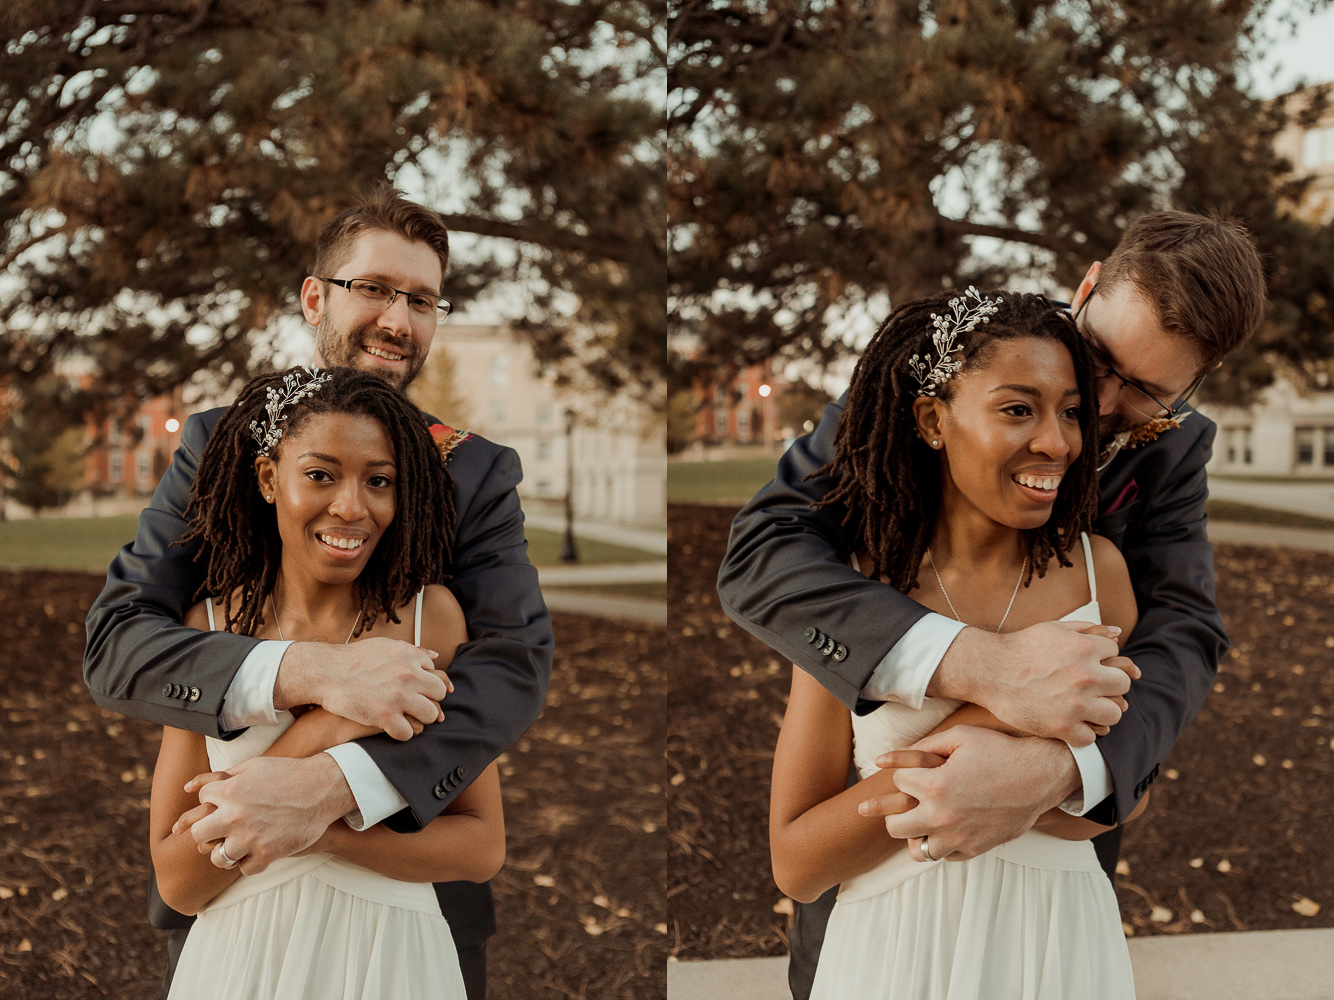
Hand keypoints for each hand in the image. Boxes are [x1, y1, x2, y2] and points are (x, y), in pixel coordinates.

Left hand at [176, 755, 354, 874]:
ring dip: (226, 852)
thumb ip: (223, 775)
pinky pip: (245, 868)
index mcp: (230, 790)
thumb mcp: (255, 765)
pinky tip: (258, 851)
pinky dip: (250, 862)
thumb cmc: (289, 773)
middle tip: (220, 830)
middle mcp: (235, 815)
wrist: (323, 788)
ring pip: (218, 857)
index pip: (202, 799)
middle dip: (207, 831)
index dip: (212, 800)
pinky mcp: (268, 854)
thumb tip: (189, 786)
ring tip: (238, 844)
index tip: (224, 802)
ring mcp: (250, 837)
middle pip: (200, 833)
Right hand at [275, 639, 451, 740]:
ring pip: (430, 714)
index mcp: (410, 656)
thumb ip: (412, 651)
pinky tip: (393, 728)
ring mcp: (398, 695)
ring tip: (407, 718)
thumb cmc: (353, 659)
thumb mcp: (385, 646)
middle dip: (430, 700)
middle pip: (440, 693)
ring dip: (420, 718)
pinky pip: (409, 732)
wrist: (326, 671)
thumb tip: (435, 657)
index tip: (418, 692)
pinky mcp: (385, 715)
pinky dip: (402, 733)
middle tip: (416, 706)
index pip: (437, 674)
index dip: (427, 685)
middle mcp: (409, 674)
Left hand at [871, 726, 1079, 859]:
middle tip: (907, 802)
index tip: (916, 771)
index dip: (905, 774)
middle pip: (894, 826)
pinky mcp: (975, 848)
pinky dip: (941, 844)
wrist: (1039, 775)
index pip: (897, 783)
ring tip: (921, 821)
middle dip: (894, 811)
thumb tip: (882, 760)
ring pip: (917, 850)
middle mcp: (942, 816)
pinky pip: (945, 856)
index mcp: (935, 785)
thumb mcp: (959, 737)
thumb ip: (920, 747)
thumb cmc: (998, 751)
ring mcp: (959, 837)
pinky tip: (945, 828)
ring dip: (916, 834)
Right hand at [932, 622, 1135, 745]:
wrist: (990, 670)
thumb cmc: (1022, 647)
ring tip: (1085, 706)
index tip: (1088, 665)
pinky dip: (1082, 732)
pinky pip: (1091, 737)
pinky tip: (1071, 722)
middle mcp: (1086, 676)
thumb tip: (1117, 632)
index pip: (1117, 655)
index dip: (1102, 660)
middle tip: (1092, 687)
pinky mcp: (1062, 727)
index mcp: (1085, 648)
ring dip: (1101, 710)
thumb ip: (1088, 628)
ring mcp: (1076, 704)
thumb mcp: (1054, 628)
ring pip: (1114, 713)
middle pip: (1122, 685)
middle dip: (1109, 685)